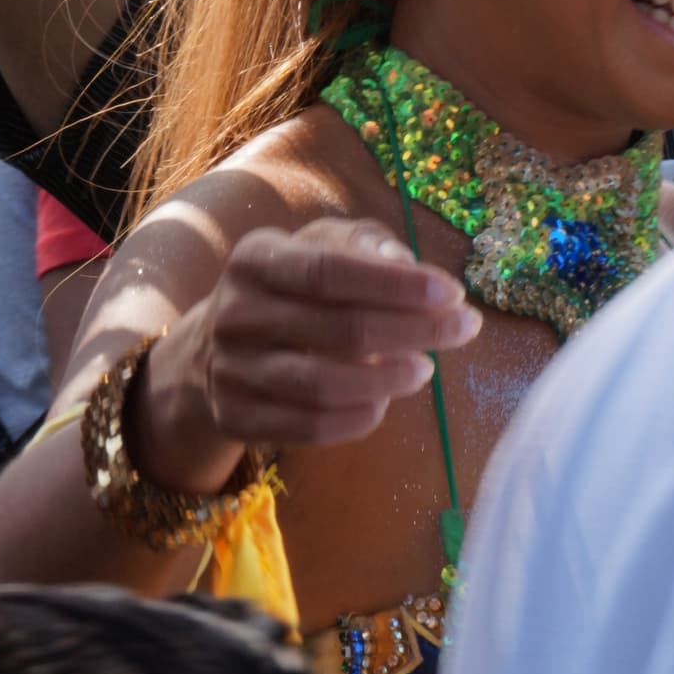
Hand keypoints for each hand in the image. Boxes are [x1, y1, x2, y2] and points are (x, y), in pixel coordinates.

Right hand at [140, 219, 481, 484]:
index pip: (331, 269)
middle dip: (413, 330)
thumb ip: (367, 246)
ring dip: (387, 380)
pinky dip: (356, 419)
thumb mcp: (318, 246)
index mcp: (256, 258)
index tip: (453, 293)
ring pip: (321, 385)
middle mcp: (235, 313)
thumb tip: (410, 266)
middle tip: (464, 329)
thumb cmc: (290, 287)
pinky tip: (384, 402)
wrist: (210, 348)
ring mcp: (229, 370)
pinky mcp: (235, 418)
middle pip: (337, 329)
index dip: (396, 285)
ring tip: (425, 369)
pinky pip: (306, 428)